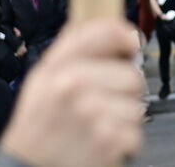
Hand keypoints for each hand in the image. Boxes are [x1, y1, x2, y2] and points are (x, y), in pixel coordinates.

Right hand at [0, 18, 145, 166]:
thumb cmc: (38, 129)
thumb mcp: (41, 81)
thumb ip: (71, 51)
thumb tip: (110, 29)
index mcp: (57, 67)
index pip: (106, 31)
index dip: (126, 36)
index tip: (130, 45)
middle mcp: (73, 85)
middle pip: (132, 74)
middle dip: (125, 91)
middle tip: (105, 103)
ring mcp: (92, 112)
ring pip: (136, 106)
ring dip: (123, 119)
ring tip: (98, 126)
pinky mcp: (107, 140)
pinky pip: (135, 133)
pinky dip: (123, 143)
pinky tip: (101, 144)